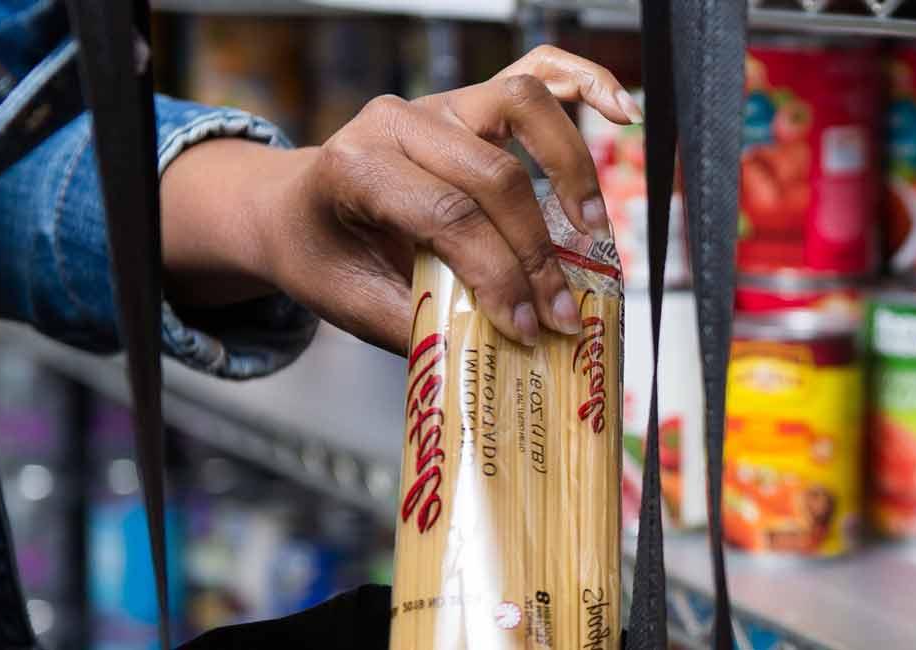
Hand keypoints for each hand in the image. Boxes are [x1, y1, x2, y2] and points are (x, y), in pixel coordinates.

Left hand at [160, 45, 643, 352]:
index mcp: (354, 166)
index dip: (496, 275)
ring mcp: (438, 102)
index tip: (525, 327)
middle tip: (559, 311)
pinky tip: (621, 110)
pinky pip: (537, 72)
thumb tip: (503, 352)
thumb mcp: (351, 302)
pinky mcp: (471, 100)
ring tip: (590, 227)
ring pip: (522, 107)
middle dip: (535, 252)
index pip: (446, 216)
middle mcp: (397, 120)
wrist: (293, 208)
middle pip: (493, 175)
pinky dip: (585, 83)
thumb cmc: (323, 254)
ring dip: (569, 166)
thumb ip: (421, 324)